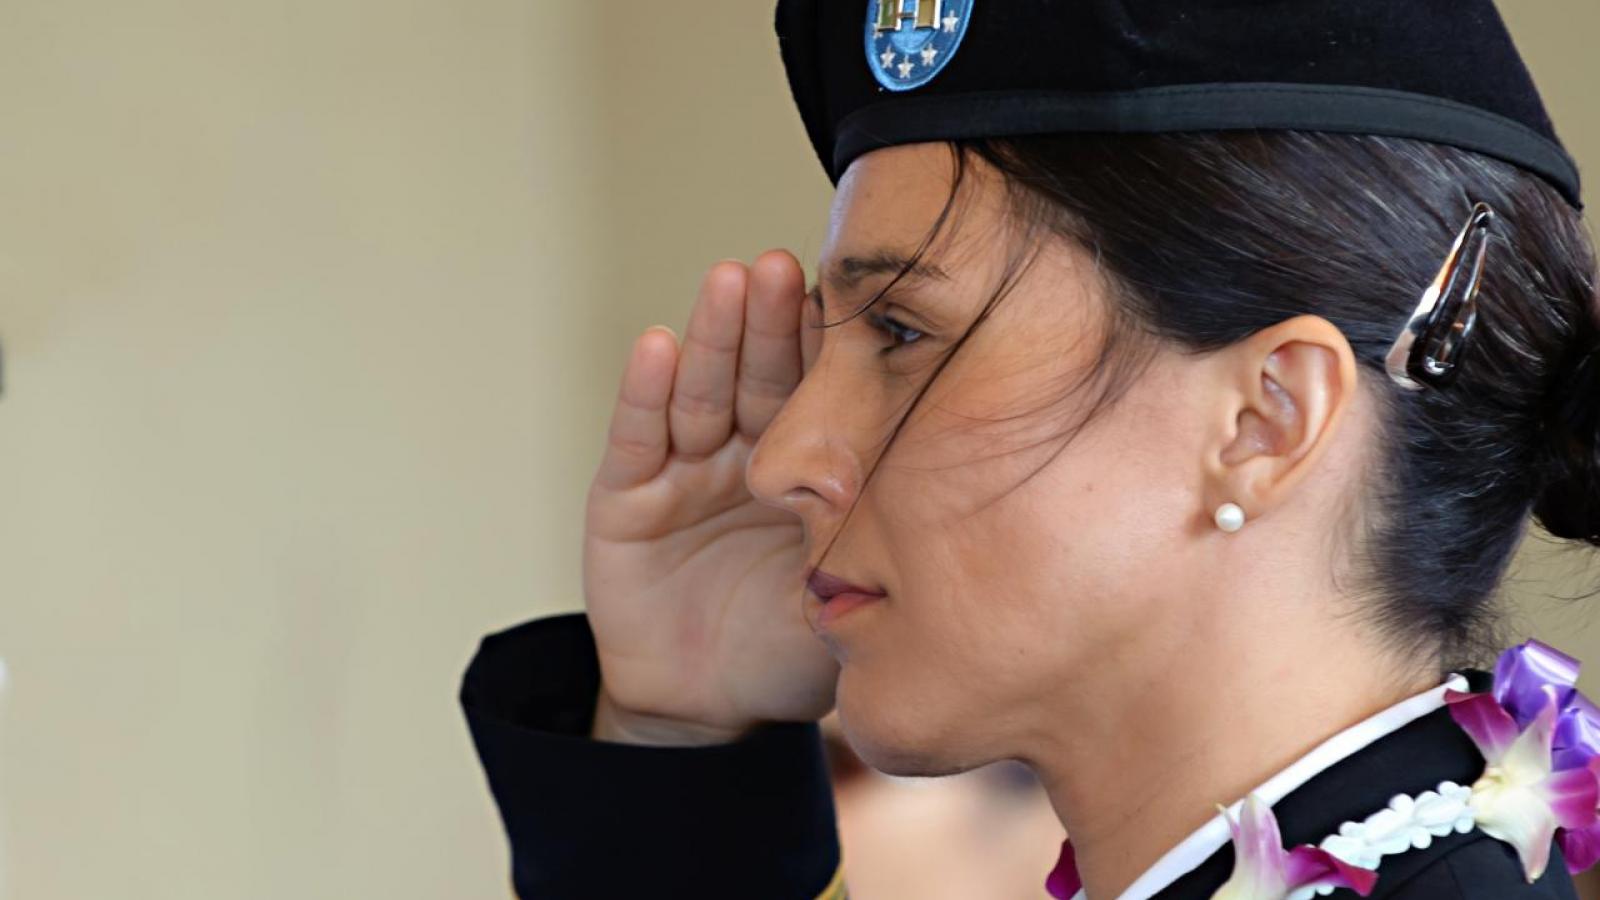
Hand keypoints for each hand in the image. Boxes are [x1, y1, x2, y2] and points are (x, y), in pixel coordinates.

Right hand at [582, 250, 838, 744]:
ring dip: (714, 336)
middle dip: (773, 320)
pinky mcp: (625, 497)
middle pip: (759, 374)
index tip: (856, 296)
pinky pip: (636, 438)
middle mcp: (743, 453)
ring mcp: (684, 470)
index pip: (819, 394)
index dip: (829, 347)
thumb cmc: (787, 652)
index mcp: (804, 469)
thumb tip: (960, 486)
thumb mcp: (846, 594)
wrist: (709, 712)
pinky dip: (644, 392)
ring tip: (731, 282)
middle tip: (788, 267)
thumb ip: (877, 539)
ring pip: (701, 391)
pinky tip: (657, 344)